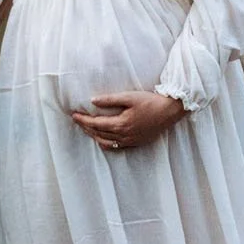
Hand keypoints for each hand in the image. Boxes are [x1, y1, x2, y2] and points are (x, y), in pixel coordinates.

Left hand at [70, 90, 185, 152]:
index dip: (83, 120)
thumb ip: (110, 99)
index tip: (74, 115)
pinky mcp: (136, 142)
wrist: (170, 111)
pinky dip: (106, 143)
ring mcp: (130, 140)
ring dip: (94, 136)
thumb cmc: (150, 102)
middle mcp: (124, 135)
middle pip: (99, 133)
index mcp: (121, 123)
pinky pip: (117, 146)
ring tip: (86, 129)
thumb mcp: (129, 96)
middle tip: (76, 120)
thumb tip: (93, 101)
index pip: (96, 123)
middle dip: (86, 127)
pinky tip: (102, 139)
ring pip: (106, 142)